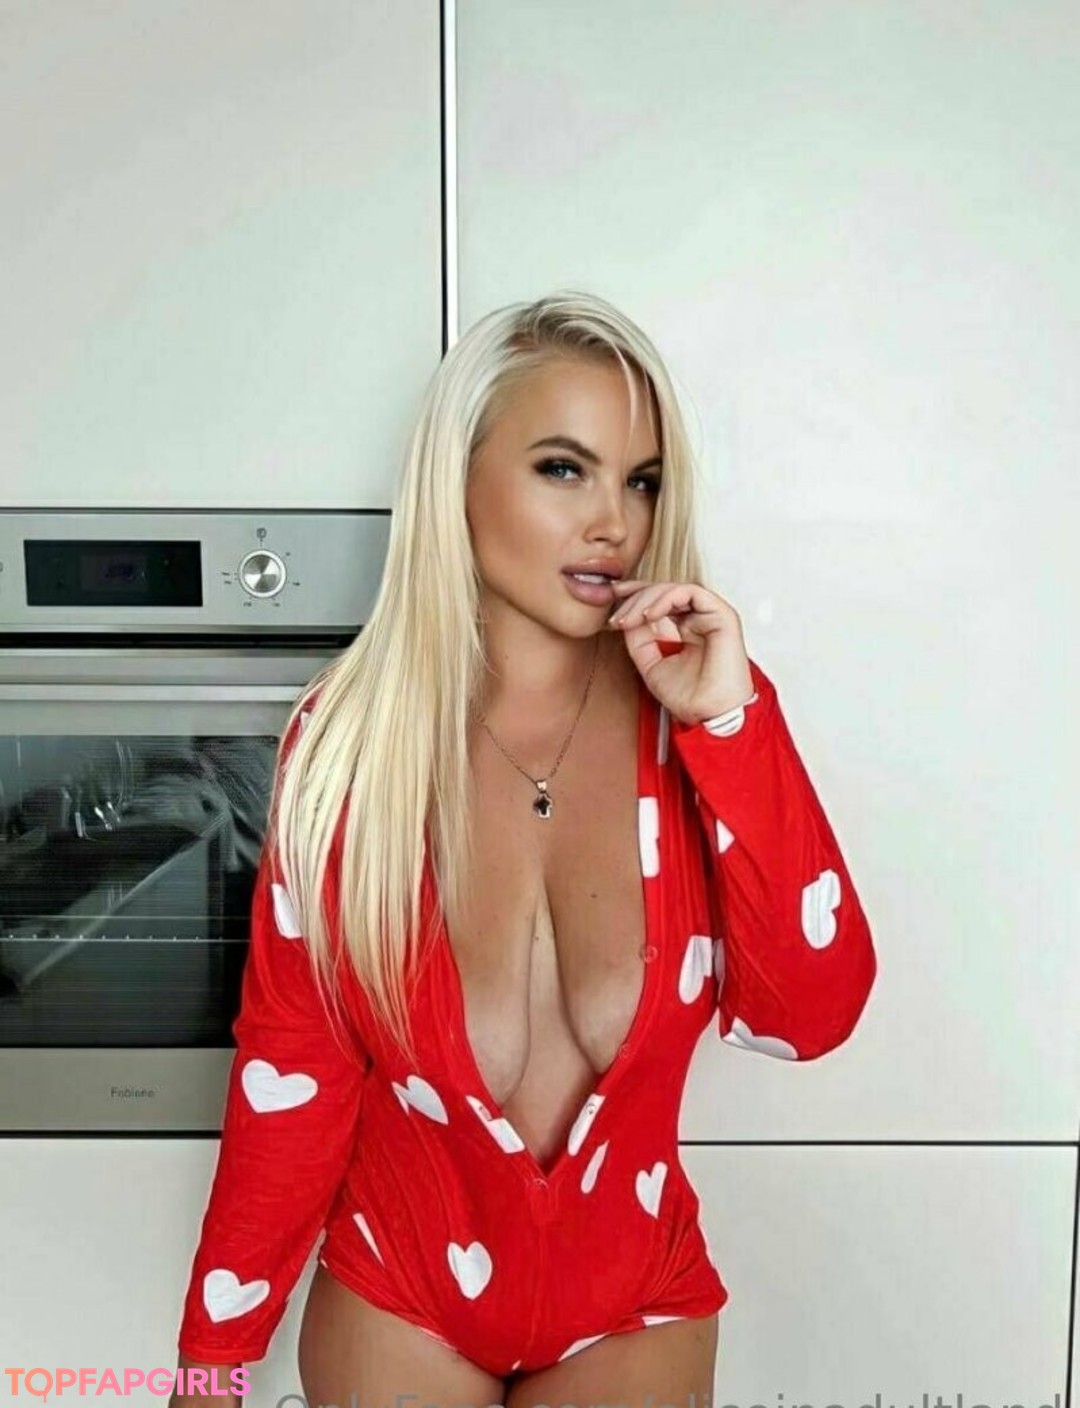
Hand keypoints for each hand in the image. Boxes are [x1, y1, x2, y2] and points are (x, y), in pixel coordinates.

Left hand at [606, 578, 754, 724]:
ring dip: (646, 599)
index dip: (635, 595)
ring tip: (629, 620)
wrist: (708, 716)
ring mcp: (711, 616)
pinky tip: (649, 615)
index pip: (660, 601)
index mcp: (687, 629)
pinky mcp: (722, 615)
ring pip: (674, 589)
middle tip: (616, 616)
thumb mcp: (650, 665)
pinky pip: (691, 592)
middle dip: (635, 597)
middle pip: (664, 591)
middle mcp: (700, 619)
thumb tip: (626, 617)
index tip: (611, 597)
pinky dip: (666, 599)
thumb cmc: (689, 698)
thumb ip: (639, 640)